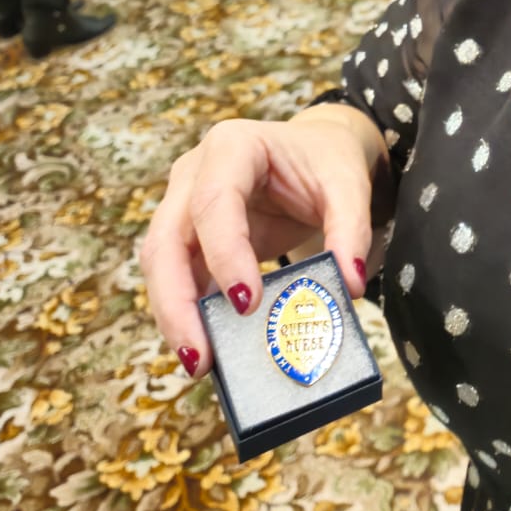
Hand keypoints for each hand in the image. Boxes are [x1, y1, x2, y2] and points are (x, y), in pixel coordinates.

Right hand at [139, 112, 381, 377]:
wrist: (313, 152)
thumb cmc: (325, 161)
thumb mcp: (347, 184)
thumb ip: (351, 229)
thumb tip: (351, 285)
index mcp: (232, 147)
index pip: (213, 202)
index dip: (224, 254)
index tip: (247, 303)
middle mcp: (194, 173)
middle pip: (164, 240)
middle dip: (176, 302)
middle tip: (199, 356)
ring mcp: (182, 205)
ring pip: (158, 265)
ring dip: (174, 316)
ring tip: (199, 363)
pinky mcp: (188, 239)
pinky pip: (179, 279)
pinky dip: (189, 314)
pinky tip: (208, 349)